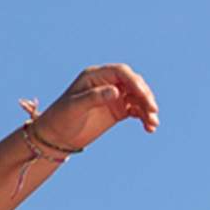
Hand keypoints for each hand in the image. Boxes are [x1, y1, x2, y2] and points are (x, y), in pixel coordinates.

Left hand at [33, 63, 159, 151]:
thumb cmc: (61, 118)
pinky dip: (145, 117)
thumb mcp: (75, 107)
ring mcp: (114, 96)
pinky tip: (149, 128)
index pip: (120, 72)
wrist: (56, 137)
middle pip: (133, 84)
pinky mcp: (118, 110)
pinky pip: (137, 110)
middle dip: (145, 96)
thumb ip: (94, 97)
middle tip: (152, 112)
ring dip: (148, 109)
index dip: (134, 82)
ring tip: (153, 124)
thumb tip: (116, 91)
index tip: (143, 96)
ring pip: (138, 98)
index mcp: (95, 76)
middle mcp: (107, 83)